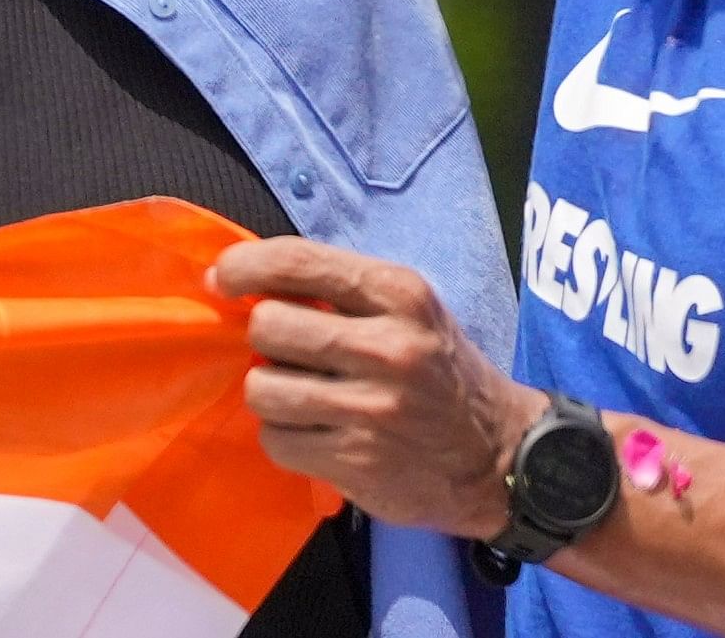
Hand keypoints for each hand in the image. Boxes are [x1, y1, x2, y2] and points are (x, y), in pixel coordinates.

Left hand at [213, 237, 543, 539]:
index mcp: (400, 294)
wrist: (502, 459)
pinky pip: (276, 441)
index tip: (222, 279)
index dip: (243, 267)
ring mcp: (373, 409)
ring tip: (304, 398)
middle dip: (266, 341)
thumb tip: (234, 275)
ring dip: (271, 394)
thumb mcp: (407, 312)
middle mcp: (388, 347)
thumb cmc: (438, 373)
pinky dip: (285, 438)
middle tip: (291, 355)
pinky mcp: (358, 463)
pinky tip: (318, 434)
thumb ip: (336, 288)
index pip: (296, 260)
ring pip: (262, 389)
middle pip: (268, 327)